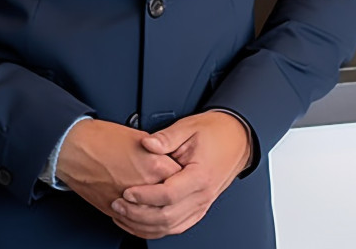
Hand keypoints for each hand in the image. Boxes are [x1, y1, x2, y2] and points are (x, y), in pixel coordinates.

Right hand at [55, 118, 181, 220]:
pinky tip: (145, 220)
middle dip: (176, 198)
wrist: (74, 148)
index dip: (184, 174)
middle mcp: (144, 187)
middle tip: (175, 190)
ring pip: (156, 220)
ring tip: (163, 207)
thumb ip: (157, 149)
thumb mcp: (136, 135)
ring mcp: (129, 202)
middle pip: (172, 201)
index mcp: (153, 165)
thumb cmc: (100, 139)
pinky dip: (143, 226)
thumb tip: (166, 156)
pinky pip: (137, 226)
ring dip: (161, 216)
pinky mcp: (114, 211)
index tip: (183, 172)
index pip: (182, 176)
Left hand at [110, 111, 251, 238]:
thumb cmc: (214, 131)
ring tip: (124, 215)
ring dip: (144, 225)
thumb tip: (146, 144)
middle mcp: (202, 195)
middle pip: (167, 217)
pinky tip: (141, 223)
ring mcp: (202, 204)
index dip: (145, 196)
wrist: (236, 138)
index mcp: (199, 175)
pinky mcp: (199, 208)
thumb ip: (165, 138)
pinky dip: (157, 229)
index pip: (168, 195)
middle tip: (119, 205)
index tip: (127, 192)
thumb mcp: (188, 127)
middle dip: (138, 214)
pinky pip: (177, 226)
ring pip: (171, 227)